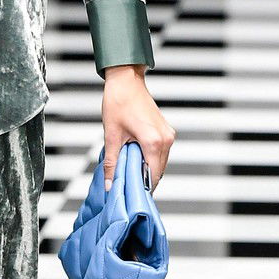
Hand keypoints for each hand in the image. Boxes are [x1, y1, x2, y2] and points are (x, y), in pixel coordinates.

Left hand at [102, 64, 175, 191]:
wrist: (126, 81)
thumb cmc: (118, 102)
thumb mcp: (111, 135)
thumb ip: (112, 163)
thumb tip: (110, 184)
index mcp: (153, 142)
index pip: (152, 176)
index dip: (142, 189)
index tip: (131, 197)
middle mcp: (165, 139)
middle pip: (158, 171)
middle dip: (143, 180)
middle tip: (127, 188)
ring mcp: (168, 134)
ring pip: (160, 162)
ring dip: (147, 169)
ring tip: (130, 174)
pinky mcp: (166, 131)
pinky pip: (161, 152)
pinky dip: (150, 159)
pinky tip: (136, 160)